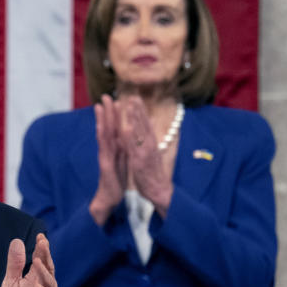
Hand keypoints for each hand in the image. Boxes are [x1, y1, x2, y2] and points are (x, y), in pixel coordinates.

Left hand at [0, 235, 56, 286]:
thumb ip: (14, 264)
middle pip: (48, 269)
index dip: (41, 248)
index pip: (41, 260)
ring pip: (50, 284)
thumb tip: (17, 241)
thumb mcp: (11, 281)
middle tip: (43, 243)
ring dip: (44, 272)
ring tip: (37, 261)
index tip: (40, 236)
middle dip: (46, 256)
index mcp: (35, 278)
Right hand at [89, 94, 127, 224]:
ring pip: (103, 135)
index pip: (114, 128)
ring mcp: (105, 156)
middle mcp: (107, 150)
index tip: (115, 100)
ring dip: (102, 120)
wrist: (110, 197)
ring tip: (100, 107)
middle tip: (105, 96)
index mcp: (114, 148)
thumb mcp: (122, 160)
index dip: (114, 114)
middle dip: (106, 111)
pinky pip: (106, 149)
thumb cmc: (116, 179)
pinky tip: (105, 128)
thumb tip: (126, 134)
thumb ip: (124, 147)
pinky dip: (105, 138)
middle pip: (107, 127)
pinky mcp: (105, 165)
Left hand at [118, 96, 173, 214]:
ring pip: (140, 133)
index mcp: (150, 143)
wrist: (159, 189)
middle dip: (138, 110)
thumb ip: (150, 136)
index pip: (145, 124)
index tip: (135, 98)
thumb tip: (152, 120)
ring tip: (130, 106)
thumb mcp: (152, 151)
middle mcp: (149, 145)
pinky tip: (127, 129)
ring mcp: (145, 153)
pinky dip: (131, 138)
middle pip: (144, 124)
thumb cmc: (153, 171)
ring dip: (135, 119)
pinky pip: (135, 148)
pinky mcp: (140, 162)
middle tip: (133, 96)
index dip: (140, 111)